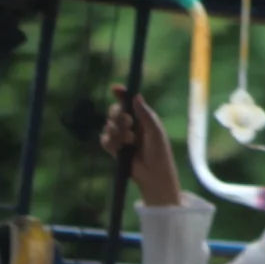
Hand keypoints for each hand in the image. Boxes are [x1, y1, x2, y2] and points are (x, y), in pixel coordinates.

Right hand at [97, 85, 182, 206]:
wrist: (154, 174)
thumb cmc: (160, 152)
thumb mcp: (155, 131)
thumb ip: (145, 114)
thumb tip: (136, 96)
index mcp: (141, 117)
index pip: (128, 101)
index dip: (121, 94)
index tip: (115, 89)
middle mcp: (129, 125)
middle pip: (114, 111)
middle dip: (118, 116)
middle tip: (128, 123)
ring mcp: (120, 137)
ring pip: (108, 126)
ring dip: (117, 132)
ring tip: (129, 142)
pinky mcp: (114, 149)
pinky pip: (104, 140)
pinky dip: (110, 143)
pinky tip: (119, 148)